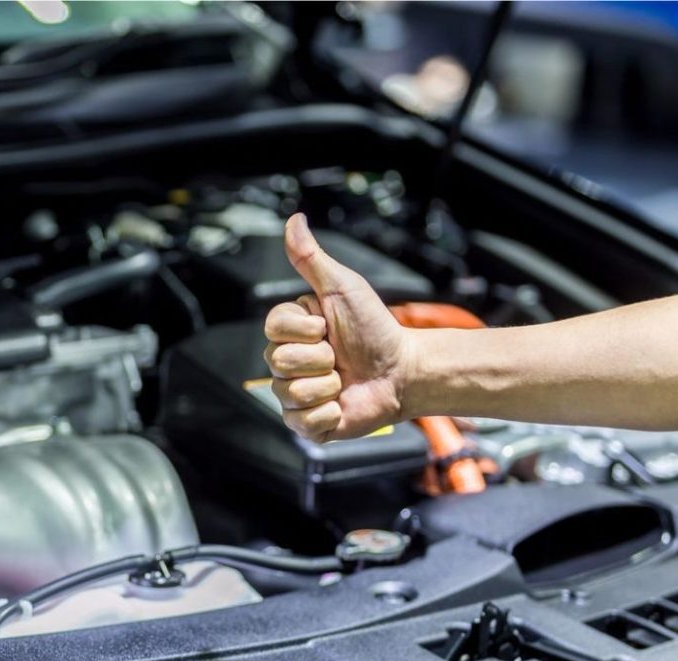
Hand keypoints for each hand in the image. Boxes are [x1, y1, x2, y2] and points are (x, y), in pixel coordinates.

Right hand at [263, 213, 415, 441]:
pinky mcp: (309, 424)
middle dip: (320, 358)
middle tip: (340, 355)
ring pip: (290, 392)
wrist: (403, 370)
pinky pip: (301, 422)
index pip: (273, 329)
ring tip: (344, 379)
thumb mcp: (343, 287)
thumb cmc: (375, 327)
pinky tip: (342, 403)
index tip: (328, 327)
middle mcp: (288, 364)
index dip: (305, 329)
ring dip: (327, 385)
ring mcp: (296, 395)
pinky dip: (328, 413)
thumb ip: (311, 258)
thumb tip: (294, 220)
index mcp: (291, 332)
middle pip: (279, 362)